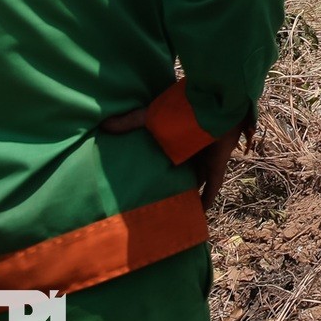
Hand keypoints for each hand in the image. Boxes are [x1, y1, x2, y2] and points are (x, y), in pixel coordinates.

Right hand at [101, 108, 249, 210]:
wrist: (217, 105)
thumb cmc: (185, 109)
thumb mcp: (152, 116)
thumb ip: (130, 122)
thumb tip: (103, 124)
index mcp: (178, 140)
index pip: (167, 159)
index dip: (157, 171)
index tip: (141, 184)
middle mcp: (192, 152)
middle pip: (181, 174)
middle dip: (172, 186)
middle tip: (155, 204)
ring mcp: (205, 161)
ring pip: (196, 183)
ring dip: (188, 196)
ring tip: (172, 214)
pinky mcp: (216, 167)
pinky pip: (212, 189)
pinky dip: (206, 202)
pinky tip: (198, 216)